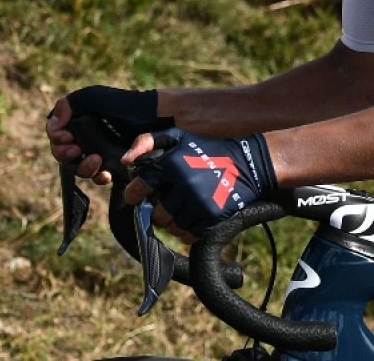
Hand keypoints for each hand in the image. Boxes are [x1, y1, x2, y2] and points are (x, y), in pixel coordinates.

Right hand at [46, 86, 171, 185]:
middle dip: (65, 154)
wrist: (152, 117)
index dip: (57, 139)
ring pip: (78, 168)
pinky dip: (99, 177)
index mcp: (77, 121)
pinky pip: (99, 177)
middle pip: (63, 154)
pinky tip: (105, 172)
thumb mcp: (92, 97)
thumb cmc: (123, 104)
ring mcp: (98, 152)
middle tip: (75, 149)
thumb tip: (54, 125)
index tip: (66, 137)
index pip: (56, 136)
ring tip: (96, 159)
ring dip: (82, 167)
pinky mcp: (112, 165)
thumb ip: (68, 105)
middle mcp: (85, 138)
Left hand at [124, 128, 277, 236]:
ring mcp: (198, 201)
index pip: (137, 190)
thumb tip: (126, 161)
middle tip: (167, 204)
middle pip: (155, 215)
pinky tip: (194, 219)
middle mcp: (183, 183)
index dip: (135, 195)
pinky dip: (188, 232)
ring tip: (182, 211)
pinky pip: (189, 236)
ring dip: (174, 223)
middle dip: (158, 212)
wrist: (247, 164)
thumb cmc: (207, 150)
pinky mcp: (212, 216)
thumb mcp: (178, 137)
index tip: (141, 196)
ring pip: (172, 228)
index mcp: (171, 163)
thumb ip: (146, 141)